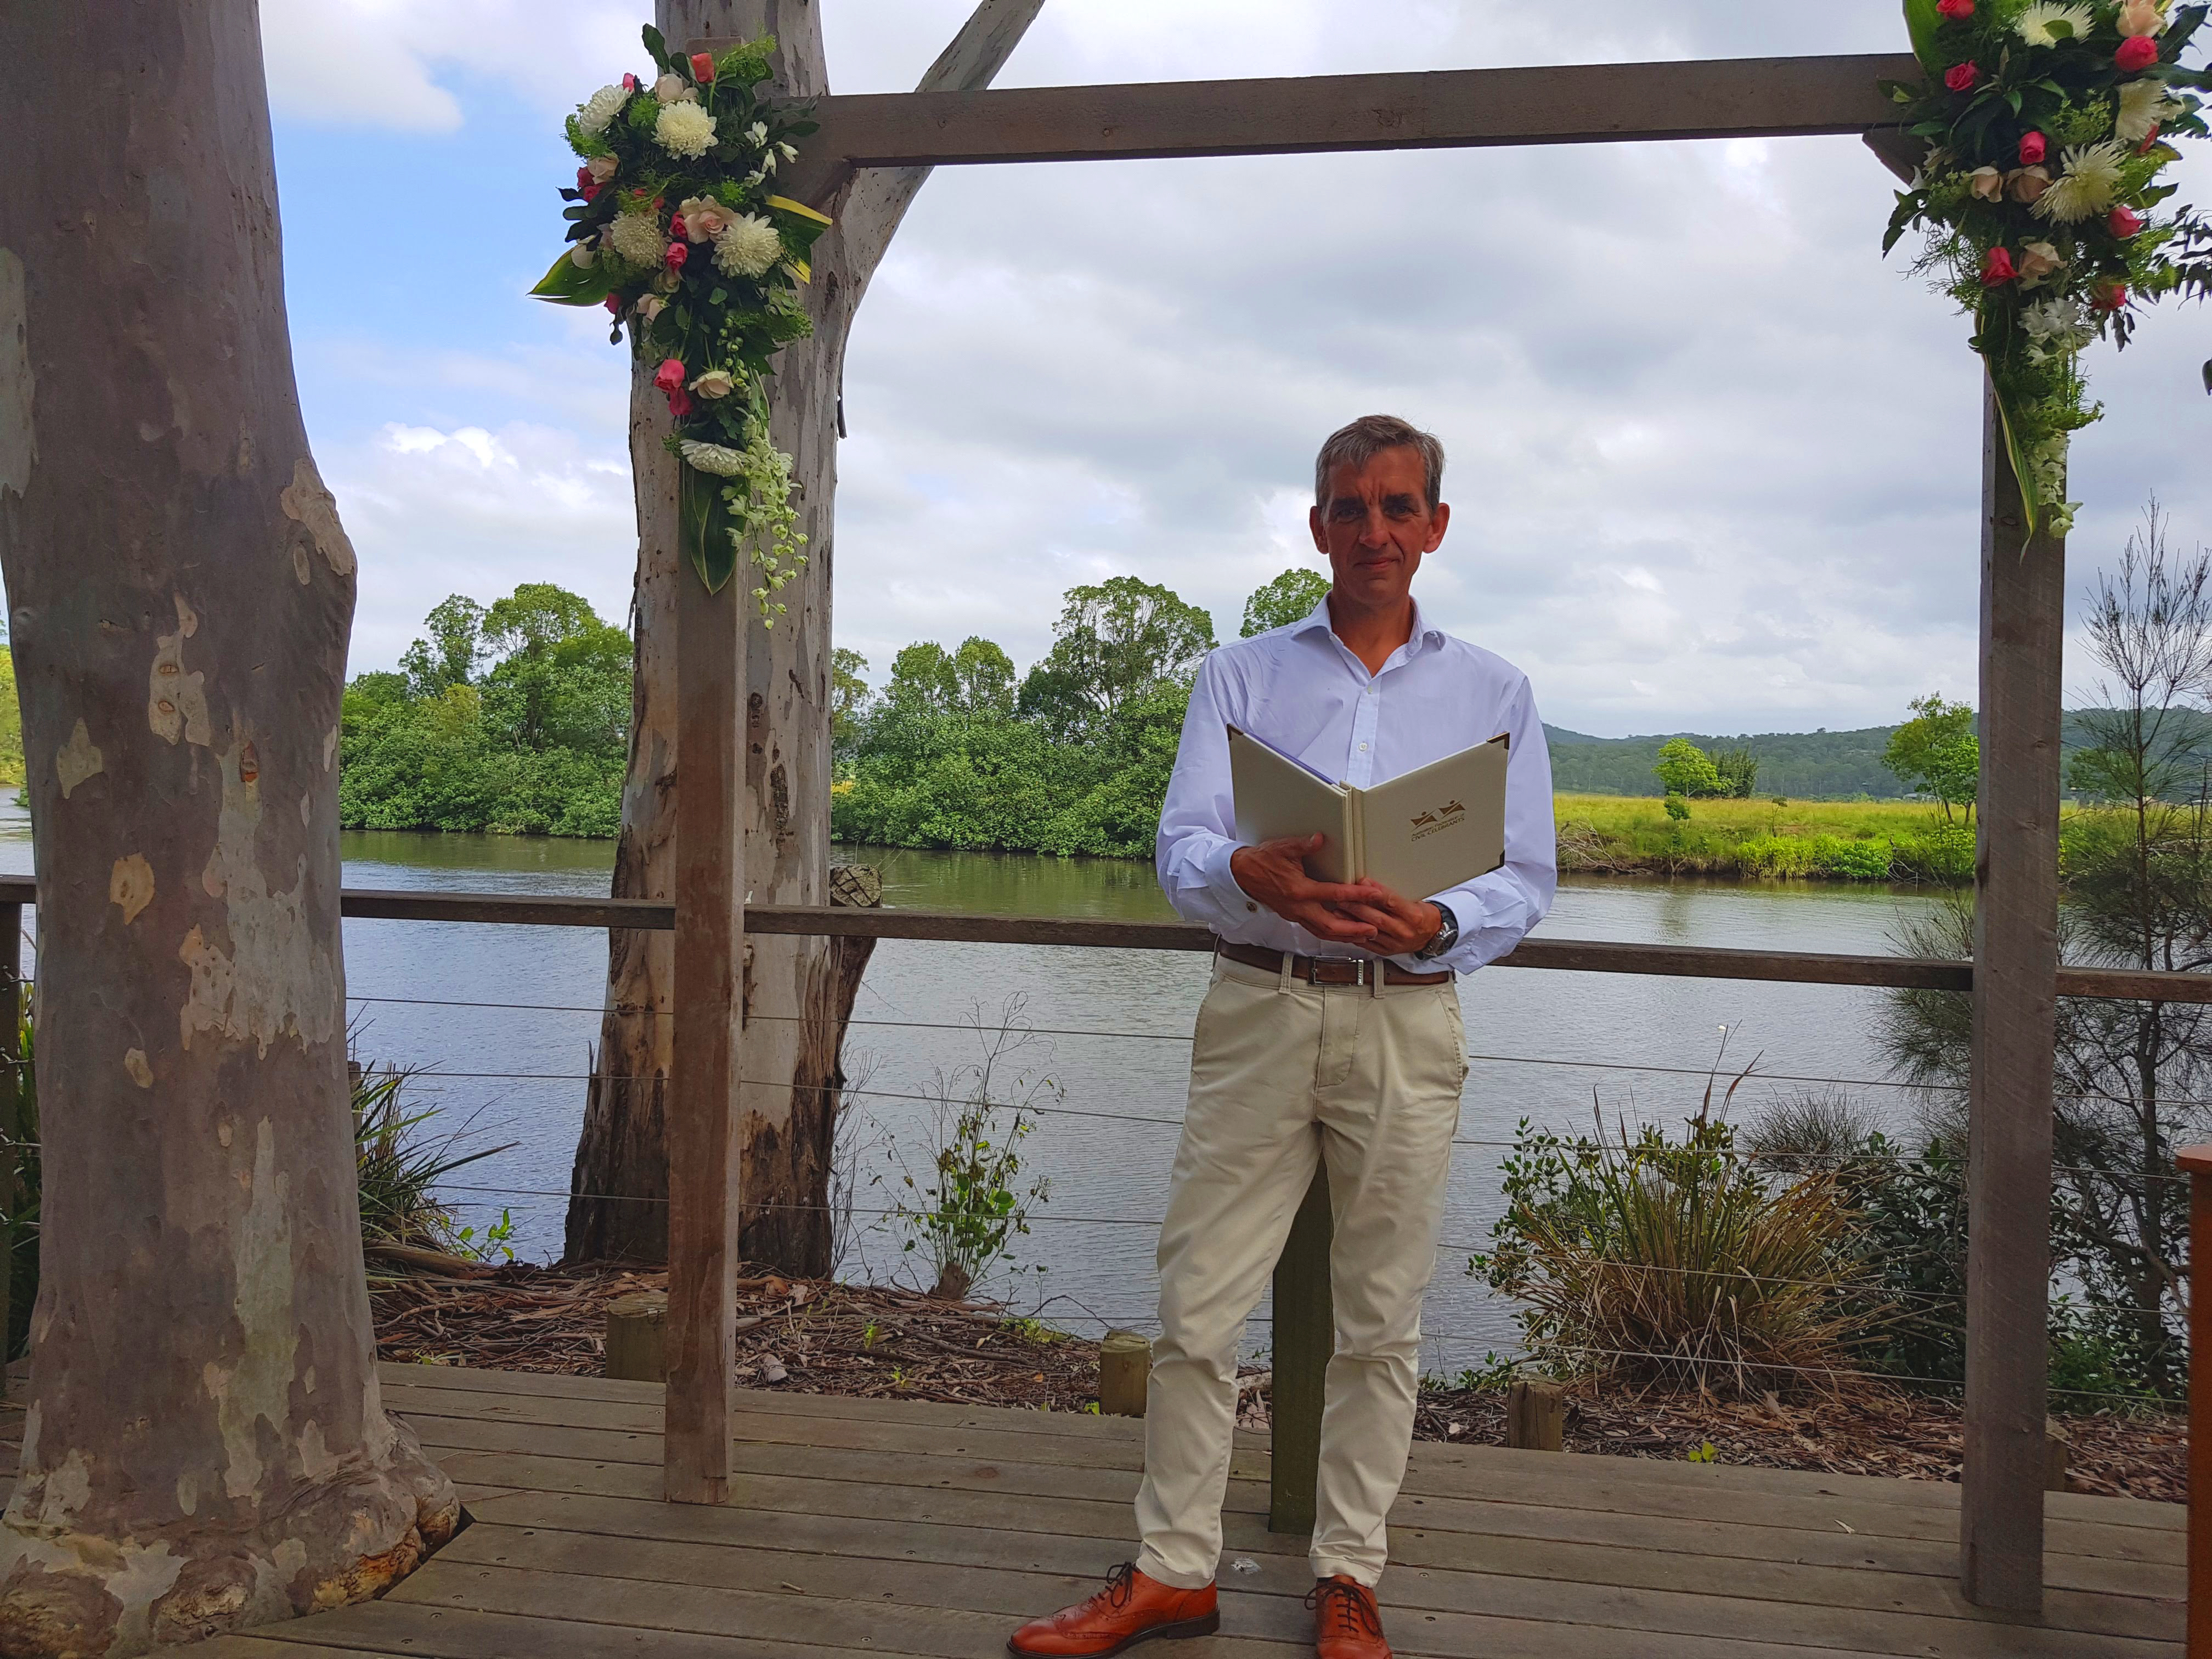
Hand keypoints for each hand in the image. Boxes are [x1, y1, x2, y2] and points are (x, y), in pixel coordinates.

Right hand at [1229, 835, 1388, 946]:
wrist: (1242, 874)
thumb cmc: (1262, 861)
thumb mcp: (1283, 848)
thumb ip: (1304, 845)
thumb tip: (1320, 839)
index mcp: (1298, 890)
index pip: (1334, 895)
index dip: (1357, 895)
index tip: (1373, 894)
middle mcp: (1298, 907)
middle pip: (1331, 926)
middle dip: (1354, 929)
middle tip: (1374, 929)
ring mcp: (1295, 915)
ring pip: (1324, 933)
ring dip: (1345, 936)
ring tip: (1365, 935)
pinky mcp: (1294, 917)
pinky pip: (1316, 930)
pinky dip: (1333, 934)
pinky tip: (1344, 933)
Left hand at [1327, 885, 1444, 957]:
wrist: (1432, 936)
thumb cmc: (1422, 915)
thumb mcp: (1415, 901)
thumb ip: (1393, 896)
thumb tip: (1370, 885)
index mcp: (1413, 916)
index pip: (1391, 902)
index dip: (1374, 892)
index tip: (1362, 883)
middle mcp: (1404, 931)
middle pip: (1376, 917)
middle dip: (1357, 906)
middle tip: (1342, 897)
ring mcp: (1394, 944)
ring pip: (1369, 931)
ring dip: (1351, 921)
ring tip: (1338, 911)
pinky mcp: (1386, 951)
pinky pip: (1367, 943)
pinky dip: (1354, 934)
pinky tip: (1344, 927)